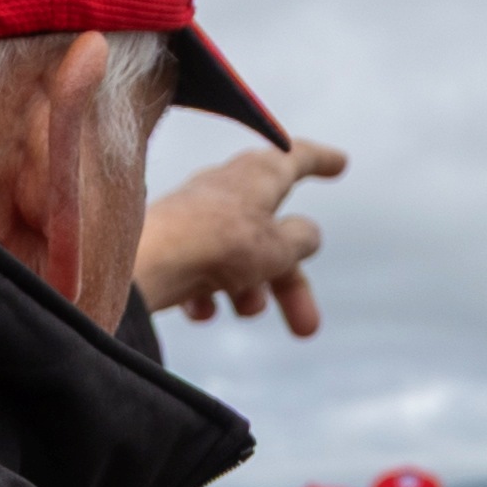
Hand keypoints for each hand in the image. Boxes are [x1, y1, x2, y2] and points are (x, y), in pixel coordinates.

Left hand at [133, 139, 349, 333]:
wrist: (146, 261)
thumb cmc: (220, 245)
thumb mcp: (280, 246)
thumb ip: (301, 240)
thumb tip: (306, 234)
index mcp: (258, 176)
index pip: (295, 158)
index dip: (320, 160)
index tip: (340, 163)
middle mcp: (226, 188)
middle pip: (271, 235)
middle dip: (290, 283)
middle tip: (308, 328)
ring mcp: (195, 215)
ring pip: (237, 256)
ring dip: (249, 291)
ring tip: (247, 313)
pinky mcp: (169, 242)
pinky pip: (200, 270)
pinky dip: (208, 293)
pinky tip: (202, 312)